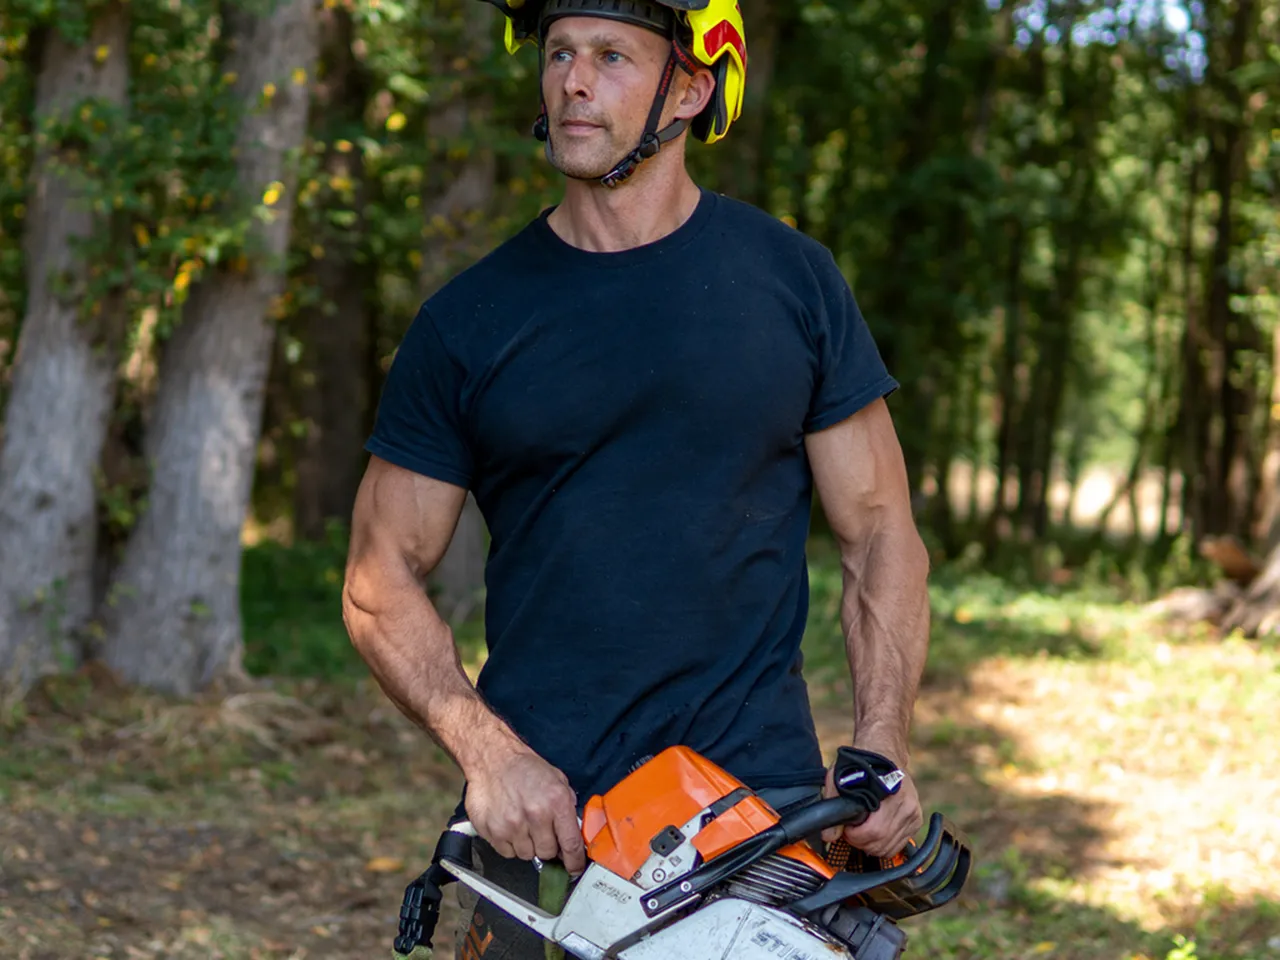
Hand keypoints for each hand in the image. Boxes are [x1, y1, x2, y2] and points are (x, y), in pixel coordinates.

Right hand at [463, 743, 586, 874]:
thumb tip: (574, 833)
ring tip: (522, 823)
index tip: (574, 868)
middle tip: (540, 829)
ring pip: (527, 855)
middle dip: (547, 845)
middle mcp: (535, 815)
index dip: (575, 861)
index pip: (571, 844)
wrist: (493, 759)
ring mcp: (512, 825)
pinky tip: (509, 824)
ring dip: (527, 844)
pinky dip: (510, 844)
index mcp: (556, 802)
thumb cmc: (525, 768)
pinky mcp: (493, 831)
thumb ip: (567, 807)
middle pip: (548, 853)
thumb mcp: (557, 780)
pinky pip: (507, 853)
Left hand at [820, 761, 922, 857]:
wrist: (883, 753)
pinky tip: (875, 831)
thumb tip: (828, 835)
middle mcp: (906, 806)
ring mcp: (913, 814)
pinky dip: (884, 844)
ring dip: (872, 845)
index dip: (854, 836)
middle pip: (881, 844)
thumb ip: (832, 805)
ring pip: (889, 849)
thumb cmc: (861, 763)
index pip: (873, 832)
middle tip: (852, 830)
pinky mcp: (916, 820)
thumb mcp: (839, 778)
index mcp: (891, 794)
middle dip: (861, 842)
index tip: (847, 829)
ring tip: (863, 830)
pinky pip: (899, 845)